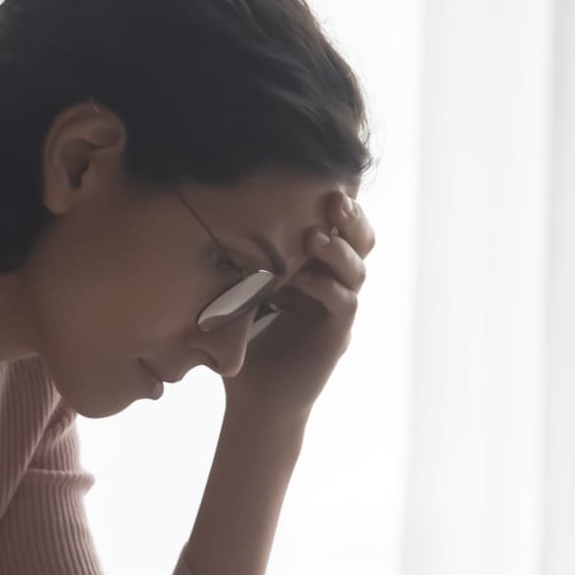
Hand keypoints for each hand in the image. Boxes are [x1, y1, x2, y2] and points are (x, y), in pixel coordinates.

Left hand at [225, 190, 373, 424]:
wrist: (254, 400)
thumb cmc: (241, 340)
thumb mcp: (238, 288)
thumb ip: (241, 256)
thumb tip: (214, 207)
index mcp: (313, 263)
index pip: (336, 224)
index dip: (339, 201)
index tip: (321, 175)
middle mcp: (332, 281)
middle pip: (360, 239)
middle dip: (350, 217)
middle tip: (333, 196)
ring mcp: (338, 308)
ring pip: (356, 269)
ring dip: (339, 250)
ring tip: (316, 236)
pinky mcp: (337, 335)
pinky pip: (344, 304)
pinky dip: (328, 288)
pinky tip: (304, 280)